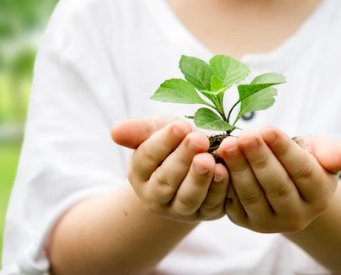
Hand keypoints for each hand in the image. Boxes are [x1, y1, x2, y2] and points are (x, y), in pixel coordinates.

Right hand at [111, 117, 229, 222]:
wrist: (196, 159)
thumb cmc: (174, 141)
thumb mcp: (157, 130)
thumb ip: (138, 131)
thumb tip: (115, 132)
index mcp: (139, 174)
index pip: (147, 158)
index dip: (163, 142)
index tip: (180, 126)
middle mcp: (156, 197)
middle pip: (166, 181)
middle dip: (183, 159)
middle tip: (198, 139)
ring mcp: (180, 209)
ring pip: (188, 198)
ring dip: (199, 179)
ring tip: (209, 159)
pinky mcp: (206, 213)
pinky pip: (212, 205)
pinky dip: (219, 189)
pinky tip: (224, 171)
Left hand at [216, 127, 340, 233]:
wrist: (287, 183)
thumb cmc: (306, 160)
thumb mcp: (322, 152)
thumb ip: (338, 152)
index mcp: (320, 195)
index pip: (302, 171)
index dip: (284, 151)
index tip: (267, 129)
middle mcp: (297, 215)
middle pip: (276, 185)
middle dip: (258, 159)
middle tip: (243, 135)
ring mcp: (270, 222)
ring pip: (253, 195)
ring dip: (238, 169)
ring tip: (228, 145)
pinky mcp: (246, 222)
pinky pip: (233, 203)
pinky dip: (224, 182)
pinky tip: (215, 162)